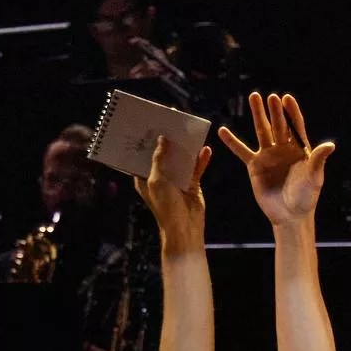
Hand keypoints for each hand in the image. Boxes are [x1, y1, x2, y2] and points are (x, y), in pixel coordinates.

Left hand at [132, 133, 210, 250]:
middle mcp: (160, 178)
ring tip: (189, 131)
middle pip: (165, 155)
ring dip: (185, 148)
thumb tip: (162, 140)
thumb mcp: (157, 180)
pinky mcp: (191, 184)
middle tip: (172, 122)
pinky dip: (201, 160)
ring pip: (181, 160)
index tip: (151, 125)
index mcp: (145, 178)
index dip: (148, 142)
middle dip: (168, 141)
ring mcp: (177, 180)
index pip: (144, 156)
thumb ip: (159, 159)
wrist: (184, 228)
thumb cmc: (165, 206)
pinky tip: (205, 149)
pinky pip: (196, 169)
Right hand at [218, 90, 336, 230]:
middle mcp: (283, 148)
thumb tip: (330, 145)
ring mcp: (268, 155)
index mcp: (299, 149)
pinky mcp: (255, 166)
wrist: (290, 215)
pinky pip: (242, 151)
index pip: (296, 126)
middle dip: (274, 110)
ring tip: (253, 97)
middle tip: (270, 96)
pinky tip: (223, 131)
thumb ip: (318, 160)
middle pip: (278, 124)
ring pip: (262, 131)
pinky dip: (232, 142)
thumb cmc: (306, 197)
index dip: (291, 112)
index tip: (287, 98)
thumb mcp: (314, 177)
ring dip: (257, 114)